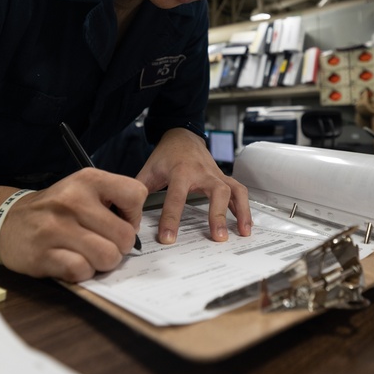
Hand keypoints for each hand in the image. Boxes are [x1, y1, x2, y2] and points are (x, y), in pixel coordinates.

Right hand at [0, 168, 146, 281]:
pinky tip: (71, 262)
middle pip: (125, 236)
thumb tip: (136, 229)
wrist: (8, 220)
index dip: (134, 215)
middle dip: (119, 247)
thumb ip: (113, 201)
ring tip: (88, 255)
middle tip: (103, 244)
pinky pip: (82, 271)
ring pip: (107, 256)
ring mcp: (56, 227)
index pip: (135, 194)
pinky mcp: (43, 254)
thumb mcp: (83, 189)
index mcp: (87, 180)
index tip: (120, 221)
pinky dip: (82, 273)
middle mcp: (72, 200)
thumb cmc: (55, 209)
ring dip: (102, 263)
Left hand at [136, 127, 251, 244]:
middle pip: (217, 192)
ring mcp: (216, 175)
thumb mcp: (149, 170)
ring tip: (243, 233)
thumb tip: (128, 216)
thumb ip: (139, 192)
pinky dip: (244, 208)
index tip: (168, 238)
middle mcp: (203, 172)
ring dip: (242, 212)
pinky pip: (239, 191)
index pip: (176, 197)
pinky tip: (245, 225)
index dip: (171, 219)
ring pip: (235, 191)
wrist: (182, 135)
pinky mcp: (223, 178)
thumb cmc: (166, 154)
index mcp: (181, 171)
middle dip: (218, 215)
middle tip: (218, 237)